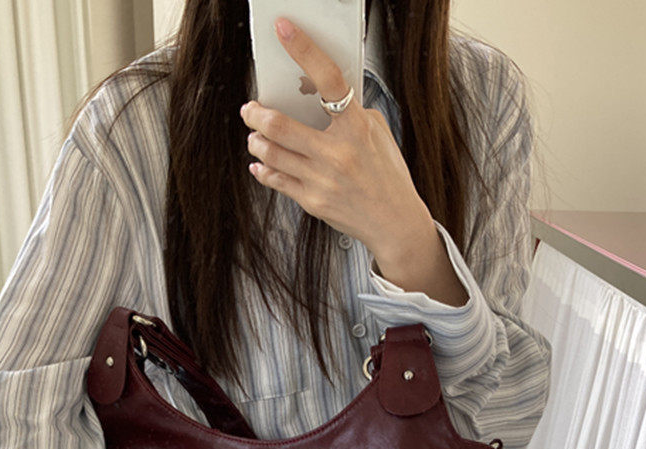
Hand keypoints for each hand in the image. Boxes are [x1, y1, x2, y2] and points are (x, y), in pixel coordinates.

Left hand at [239, 17, 429, 256]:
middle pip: (281, 125)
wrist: (395, 222)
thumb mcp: (378, 133)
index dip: (304, 50)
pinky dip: (264, 170)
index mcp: (357, 128)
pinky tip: (260, 164)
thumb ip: (350, 112)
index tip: (284, 30)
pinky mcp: (312, 201)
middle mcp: (337, 154)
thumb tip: (320, 92)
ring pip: (271, 153)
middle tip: (250, 107)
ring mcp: (322, 180)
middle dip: (256, 113)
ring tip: (255, 135)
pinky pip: (277, 181)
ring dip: (256, 140)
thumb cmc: (387, 175)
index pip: (328, 79)